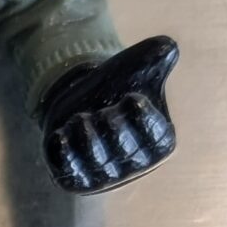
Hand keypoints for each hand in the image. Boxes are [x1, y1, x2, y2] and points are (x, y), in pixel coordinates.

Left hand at [40, 36, 178, 194]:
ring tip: (80, 118)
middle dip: (112, 127)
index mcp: (158, 142)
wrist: (82, 102)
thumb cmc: (118, 87)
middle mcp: (134, 164)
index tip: (132, 98)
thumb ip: (156, 57)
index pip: (156, 138)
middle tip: (103, 111)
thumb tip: (167, 48)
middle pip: (124, 150)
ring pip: (95, 160)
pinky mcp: (76, 179)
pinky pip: (69, 172)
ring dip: (87, 138)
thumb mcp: (137, 68)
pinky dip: (64, 155)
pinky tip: (60, 136)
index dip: (143, 119)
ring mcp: (104, 176)